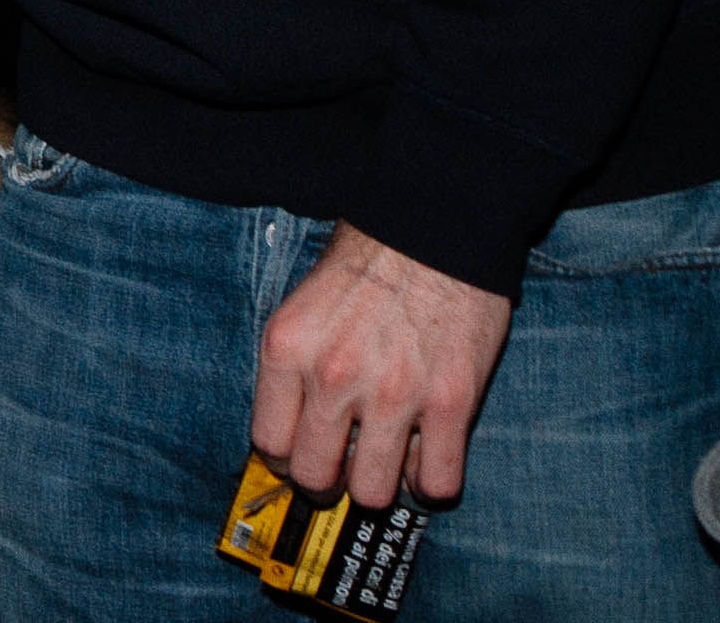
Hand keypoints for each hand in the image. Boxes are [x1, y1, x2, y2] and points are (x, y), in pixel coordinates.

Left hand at [250, 224, 512, 508]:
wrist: (435, 228)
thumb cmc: (369, 261)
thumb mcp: (304, 305)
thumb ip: (297, 364)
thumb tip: (295, 428)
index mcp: (287, 348)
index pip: (269, 442)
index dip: (287, 458)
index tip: (302, 456)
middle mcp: (332, 376)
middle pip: (315, 475)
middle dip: (328, 482)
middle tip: (343, 469)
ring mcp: (393, 394)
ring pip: (372, 491)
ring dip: (379, 485)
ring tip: (386, 465)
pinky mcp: (450, 403)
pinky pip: (437, 482)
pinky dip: (431, 484)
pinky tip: (427, 464)